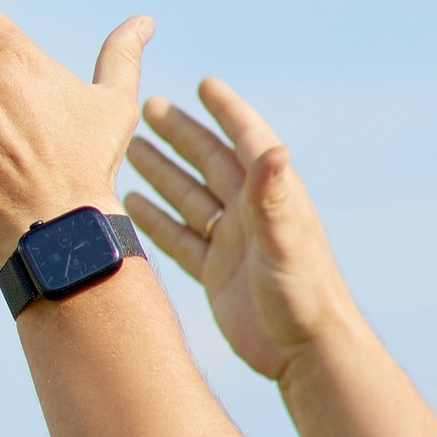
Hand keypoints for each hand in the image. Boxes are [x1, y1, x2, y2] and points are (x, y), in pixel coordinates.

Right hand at [124, 81, 355, 383]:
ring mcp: (231, 242)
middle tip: (148, 106)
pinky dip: (157, 219)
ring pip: (188, 196)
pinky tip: (133, 202)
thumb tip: (273, 148)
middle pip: (208, 162)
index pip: (245, 140)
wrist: (304, 353)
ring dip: (162, 171)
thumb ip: (273, 197)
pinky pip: (180, 237)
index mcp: (270, 196)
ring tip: (131, 146)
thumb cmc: (304, 295)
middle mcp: (249, 213)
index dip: (226, 111)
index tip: (204, 83)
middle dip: (181, 133)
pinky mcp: (215, 273)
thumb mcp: (286, 242)